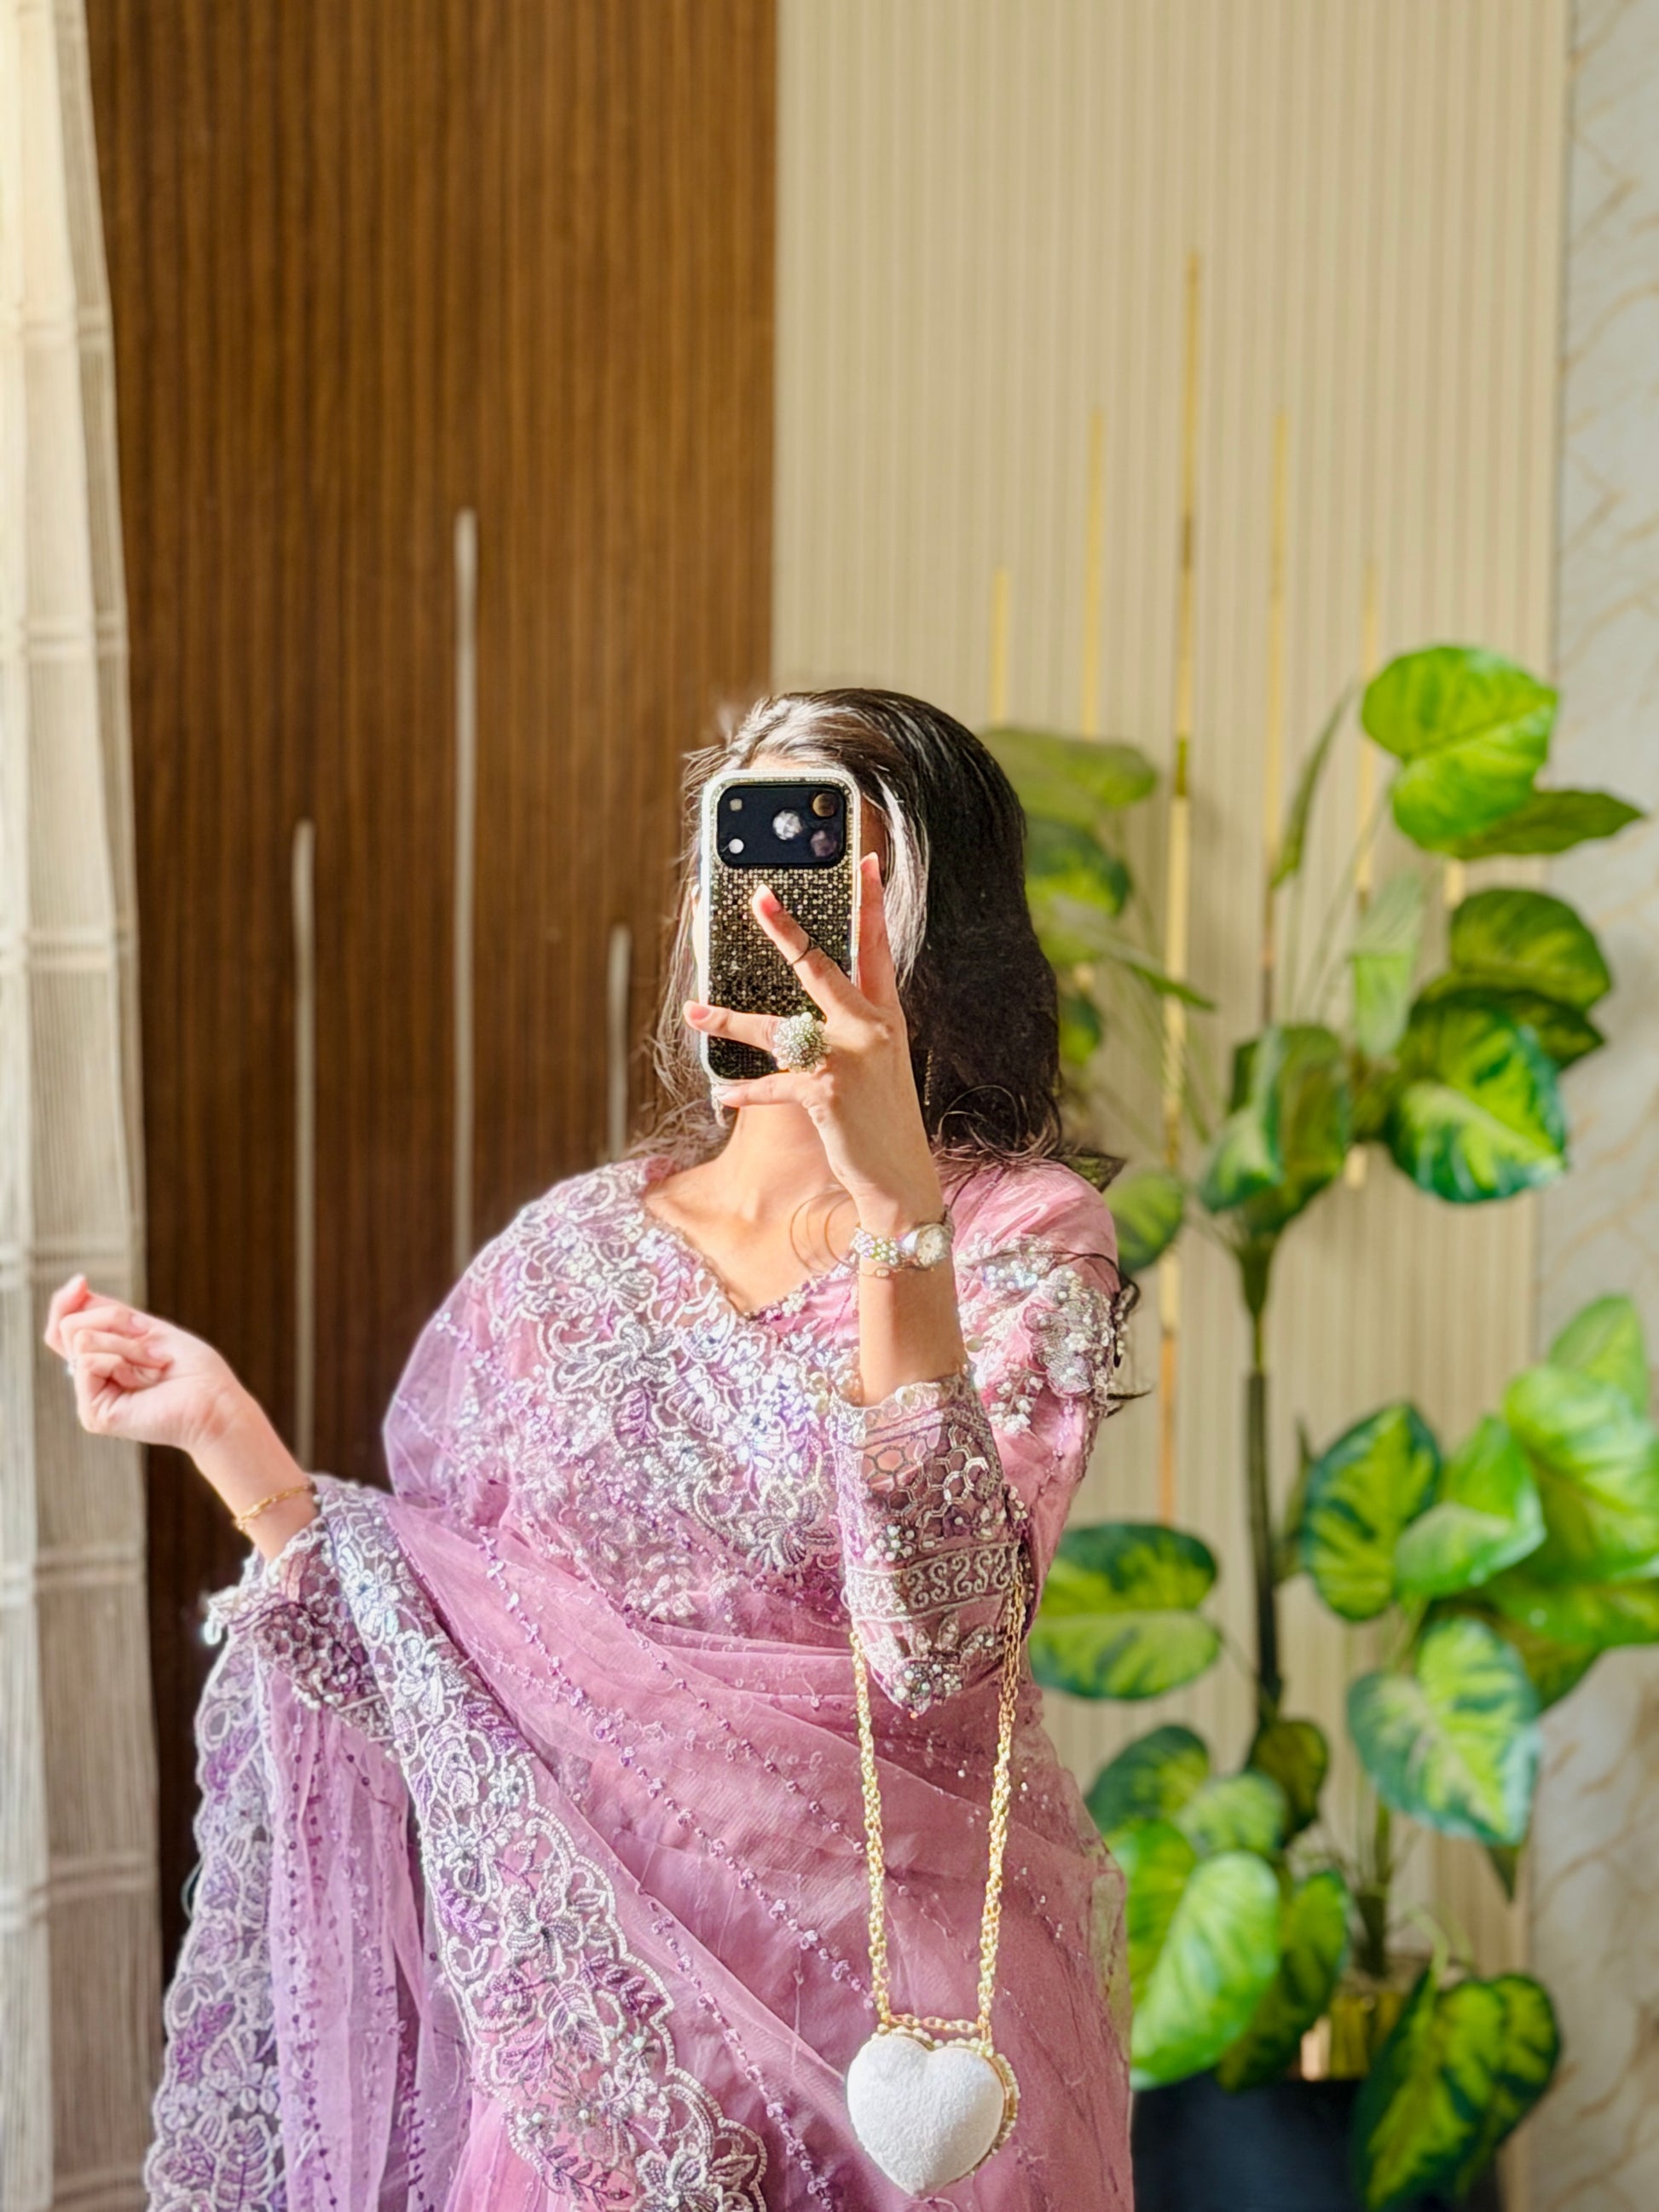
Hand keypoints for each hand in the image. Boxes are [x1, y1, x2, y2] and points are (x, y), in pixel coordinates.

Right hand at [46, 1276, 250, 1458]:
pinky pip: (89, 1362)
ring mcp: (91, 1395)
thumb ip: (107, 1314)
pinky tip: (144, 1379)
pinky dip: (122, 1360)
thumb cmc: (192, 1368)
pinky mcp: (93, 1413)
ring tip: (154, 1363)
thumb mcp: (146, 1327)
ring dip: (127, 1344)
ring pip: (81, 1340)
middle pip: (70, 1326)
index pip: (64, 1325)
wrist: (214, 1400)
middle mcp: (92, 1377)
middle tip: (146, 1336)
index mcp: (103, 1357)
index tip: (81, 1282)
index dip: (65, 1301)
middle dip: (113, 1319)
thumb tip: (75, 1288)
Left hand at [685, 853, 942, 1232]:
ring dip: (729, 1019)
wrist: (901, 1179)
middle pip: (821, 966)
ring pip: (776, 1026)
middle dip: (785, 930)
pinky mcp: (826, 1090)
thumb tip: (802, 1011)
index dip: (871, 903)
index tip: (867, 861)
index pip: (877, 947)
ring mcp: (849, 1056)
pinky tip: (722, 1095)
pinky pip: (771, 1083)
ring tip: (695, 1010)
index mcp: (885, 1016)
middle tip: (757, 896)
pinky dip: (744, 1092)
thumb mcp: (878, 1065)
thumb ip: (849, 1030)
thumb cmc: (882, 1120)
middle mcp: (870, 1027)